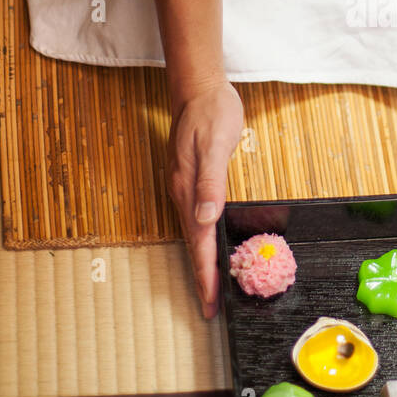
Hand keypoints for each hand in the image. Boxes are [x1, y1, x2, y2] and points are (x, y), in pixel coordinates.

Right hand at [166, 79, 243, 318]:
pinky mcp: (192, 181)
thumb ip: (210, 182)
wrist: (198, 88)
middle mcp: (184, 194)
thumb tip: (205, 217)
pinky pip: (196, 221)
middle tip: (209, 308)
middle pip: (194, 246)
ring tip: (210, 288)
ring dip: (202, 263)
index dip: (205, 275)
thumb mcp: (213, 144)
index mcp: (189, 190)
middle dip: (202, 279)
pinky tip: (209, 247)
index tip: (209, 303)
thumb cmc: (210, 113)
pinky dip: (203, 241)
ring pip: (194, 236)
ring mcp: (186, 188)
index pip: (199, 243)